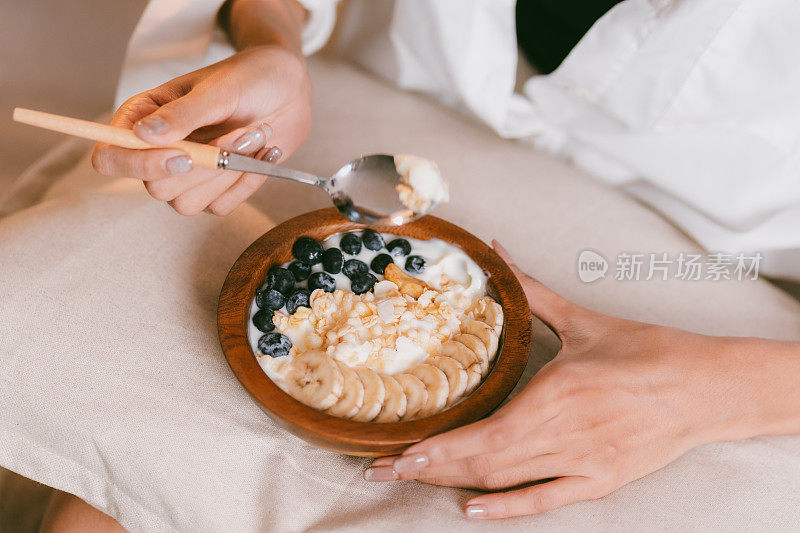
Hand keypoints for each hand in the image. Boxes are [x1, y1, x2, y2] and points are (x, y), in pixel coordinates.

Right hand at [91, 45, 311, 214]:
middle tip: (243, 130)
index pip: (111, 157)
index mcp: (144, 118)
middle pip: (156, 188)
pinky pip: (221, 207)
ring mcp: (188, 175)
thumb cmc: (249, 78)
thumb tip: (142, 135)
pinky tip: (264, 153)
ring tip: (257, 135)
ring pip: (188, 204)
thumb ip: (181, 115)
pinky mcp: (217, 189)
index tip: (182, 155)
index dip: (138, 164)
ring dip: (230, 172)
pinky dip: (247, 182)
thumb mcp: (217, 90)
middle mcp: (160, 151)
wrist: (289, 89)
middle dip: (206, 165)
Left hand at [364, 241, 799, 518]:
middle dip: (429, 469)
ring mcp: (583, 461)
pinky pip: (546, 499)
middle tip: (383, 470)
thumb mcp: (584, 321)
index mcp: (557, 391)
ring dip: (455, 483)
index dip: (436, 448)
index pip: (482, 433)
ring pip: (506, 481)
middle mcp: (564, 433)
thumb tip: (498, 253)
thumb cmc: (647, 351)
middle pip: (483, 462)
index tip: (398, 453)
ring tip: (414, 481)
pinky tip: (474, 511)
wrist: (705, 387)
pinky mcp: (600, 479)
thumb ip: (532, 291)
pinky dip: (508, 509)